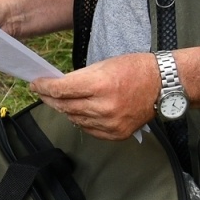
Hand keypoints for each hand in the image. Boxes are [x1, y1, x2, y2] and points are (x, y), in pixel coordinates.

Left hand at [30, 53, 158, 139]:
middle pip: (64, 106)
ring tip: (62, 101)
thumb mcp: (103, 65)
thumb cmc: (134, 70)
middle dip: (50, 99)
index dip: (44, 87)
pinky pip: (88, 129)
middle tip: (43, 92)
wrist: (164, 85)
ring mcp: (110, 123)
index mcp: (100, 85)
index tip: (35, 84)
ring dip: (65, 110)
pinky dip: (81, 120)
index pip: (61, 89)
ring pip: (74, 119)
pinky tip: (80, 112)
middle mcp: (104, 107)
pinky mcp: (116, 134)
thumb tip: (57, 87)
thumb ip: (79, 78)